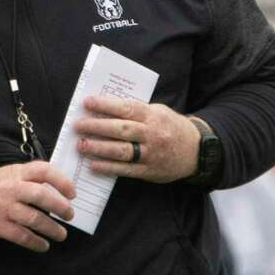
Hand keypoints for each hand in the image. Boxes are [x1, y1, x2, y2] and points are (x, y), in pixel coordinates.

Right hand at [0, 161, 75, 252]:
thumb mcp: (9, 174)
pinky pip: (21, 236)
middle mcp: (12, 189)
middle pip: (41, 196)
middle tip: (70, 215)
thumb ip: (30, 178)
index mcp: (17, 173)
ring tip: (61, 234)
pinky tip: (43, 245)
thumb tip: (57, 189)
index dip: (61, 181)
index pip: (43, 170)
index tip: (72, 193)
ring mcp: (5, 208)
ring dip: (51, 229)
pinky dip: (35, 242)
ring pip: (34, 219)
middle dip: (60, 207)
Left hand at [74, 96, 200, 182]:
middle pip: (120, 129)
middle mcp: (151, 134)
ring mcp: (150, 154)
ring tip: (81, 145)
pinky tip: (93, 165)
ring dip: (99, 148)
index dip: (105, 105)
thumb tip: (106, 108)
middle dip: (97, 126)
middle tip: (78, 125)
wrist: (196, 151)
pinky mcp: (148, 171)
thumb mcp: (159, 112)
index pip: (126, 108)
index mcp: (153, 116)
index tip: (87, 103)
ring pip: (121, 151)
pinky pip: (125, 170)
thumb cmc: (171, 127)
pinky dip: (108, 168)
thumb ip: (137, 111)